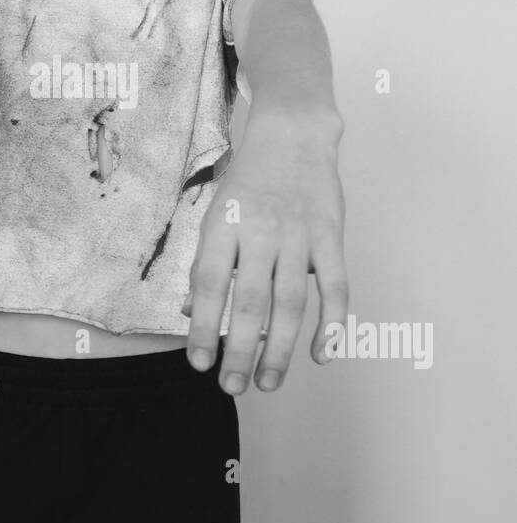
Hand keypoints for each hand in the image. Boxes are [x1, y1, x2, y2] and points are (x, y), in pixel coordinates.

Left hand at [182, 110, 347, 393]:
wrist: (293, 135)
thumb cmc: (248, 181)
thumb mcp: (214, 212)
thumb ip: (205, 262)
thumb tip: (187, 311)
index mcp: (223, 224)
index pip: (208, 284)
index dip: (201, 327)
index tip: (198, 363)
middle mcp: (260, 231)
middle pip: (249, 302)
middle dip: (240, 350)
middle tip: (232, 387)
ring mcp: (299, 234)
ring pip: (290, 302)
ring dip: (280, 349)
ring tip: (267, 383)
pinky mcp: (330, 237)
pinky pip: (335, 288)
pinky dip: (331, 324)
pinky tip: (322, 354)